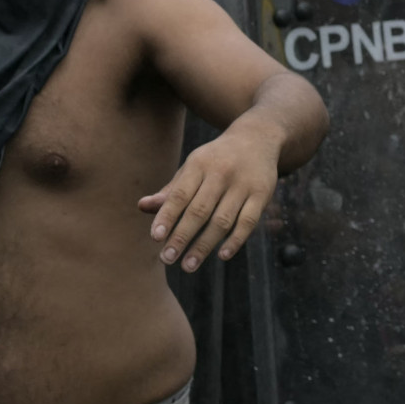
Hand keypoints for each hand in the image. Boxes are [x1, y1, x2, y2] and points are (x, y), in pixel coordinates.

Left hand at [141, 120, 282, 270]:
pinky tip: (222, 256)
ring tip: (188, 265)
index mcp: (199, 164)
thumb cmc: (216, 160)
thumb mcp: (192, 168)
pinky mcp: (262, 194)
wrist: (257, 138)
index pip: (180, 194)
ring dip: (204, 245)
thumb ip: (170, 191)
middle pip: (199, 210)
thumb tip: (142, 206)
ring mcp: (243, 184)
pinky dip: (235, 240)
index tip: (155, 238)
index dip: (167, 216)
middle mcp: (221, 173)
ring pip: (222, 220)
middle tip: (167, 259)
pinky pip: (248, 222)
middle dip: (182, 237)